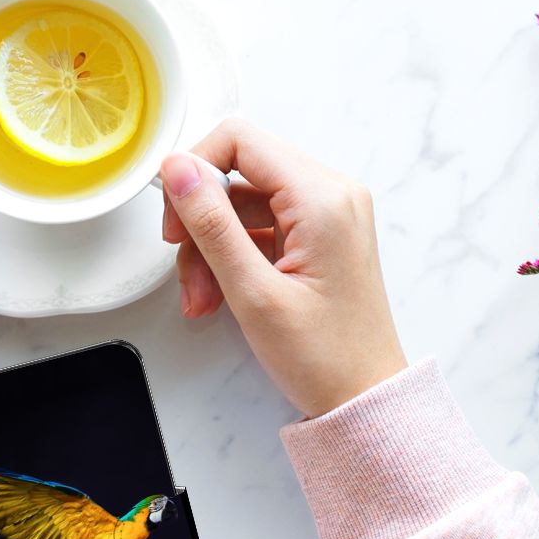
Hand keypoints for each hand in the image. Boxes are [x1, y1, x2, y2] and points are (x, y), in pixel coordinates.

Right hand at [160, 119, 405, 417]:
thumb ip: (212, 224)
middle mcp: (331, 195)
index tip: (175, 216)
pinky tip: (219, 296)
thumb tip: (177, 169)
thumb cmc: (324, 357)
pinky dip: (232, 258)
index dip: (195, 170)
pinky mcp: (319, 236)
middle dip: (201, 221)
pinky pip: (260, 228)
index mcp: (322, 198)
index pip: (240, 140)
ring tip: (202, 299)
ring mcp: (327, 215)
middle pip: (239, 173)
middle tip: (185, 268)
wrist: (364, 398)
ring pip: (243, 205)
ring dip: (211, 248)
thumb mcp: (253, 292)